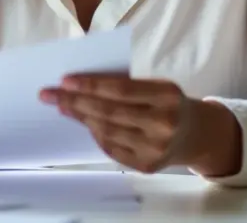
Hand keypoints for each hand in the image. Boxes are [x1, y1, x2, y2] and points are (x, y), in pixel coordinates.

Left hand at [40, 73, 240, 175]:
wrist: (197, 134)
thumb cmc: (168, 102)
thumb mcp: (157, 86)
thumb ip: (126, 85)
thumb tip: (80, 84)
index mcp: (167, 96)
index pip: (120, 89)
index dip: (90, 85)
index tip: (64, 80)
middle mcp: (163, 124)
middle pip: (109, 112)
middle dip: (75, 102)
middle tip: (49, 94)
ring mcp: (155, 148)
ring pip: (107, 131)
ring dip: (80, 118)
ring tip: (62, 106)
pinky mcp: (147, 166)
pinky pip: (112, 149)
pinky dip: (95, 134)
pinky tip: (84, 123)